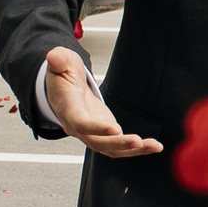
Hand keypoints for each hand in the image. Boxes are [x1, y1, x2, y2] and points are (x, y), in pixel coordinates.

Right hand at [43, 45, 160, 155]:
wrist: (64, 90)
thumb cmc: (63, 76)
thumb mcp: (61, 62)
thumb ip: (59, 60)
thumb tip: (53, 56)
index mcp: (68, 109)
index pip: (80, 122)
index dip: (96, 127)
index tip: (115, 128)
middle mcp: (79, 127)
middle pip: (98, 142)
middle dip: (119, 143)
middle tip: (138, 141)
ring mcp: (92, 134)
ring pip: (111, 149)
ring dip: (133, 150)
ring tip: (154, 146)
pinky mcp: (105, 135)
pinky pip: (120, 146)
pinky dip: (137, 148)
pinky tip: (154, 146)